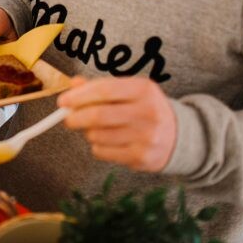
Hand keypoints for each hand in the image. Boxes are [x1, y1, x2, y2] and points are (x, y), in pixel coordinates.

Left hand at [58, 76, 175, 172]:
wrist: (179, 136)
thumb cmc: (145, 108)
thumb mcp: (129, 90)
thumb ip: (100, 86)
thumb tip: (73, 85)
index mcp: (143, 89)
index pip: (103, 90)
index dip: (78, 96)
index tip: (63, 101)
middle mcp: (147, 113)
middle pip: (98, 115)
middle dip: (76, 117)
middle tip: (67, 118)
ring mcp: (145, 137)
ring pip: (98, 135)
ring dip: (88, 132)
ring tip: (95, 128)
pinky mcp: (141, 158)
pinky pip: (103, 152)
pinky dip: (97, 146)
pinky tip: (108, 141)